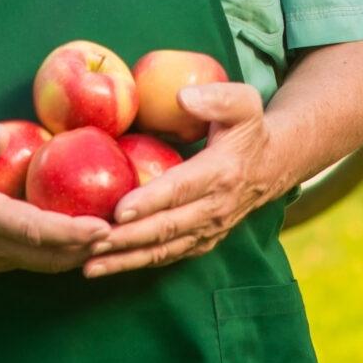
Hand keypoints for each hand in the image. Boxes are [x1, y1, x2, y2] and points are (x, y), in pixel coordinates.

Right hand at [0, 124, 111, 272]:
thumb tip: (1, 134)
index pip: (35, 231)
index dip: (73, 233)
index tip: (106, 227)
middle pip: (48, 256)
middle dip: (88, 248)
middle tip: (127, 231)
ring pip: (43, 264)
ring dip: (78, 255)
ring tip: (114, 237)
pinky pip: (32, 260)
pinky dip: (60, 254)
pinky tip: (81, 239)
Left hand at [84, 81, 285, 277]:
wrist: (273, 166)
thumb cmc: (249, 130)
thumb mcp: (244, 104)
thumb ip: (216, 98)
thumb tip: (183, 97)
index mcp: (221, 174)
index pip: (181, 189)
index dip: (150, 200)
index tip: (120, 208)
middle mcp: (215, 209)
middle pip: (166, 227)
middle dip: (127, 238)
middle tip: (90, 240)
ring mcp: (208, 230)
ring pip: (163, 250)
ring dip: (125, 259)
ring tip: (89, 265)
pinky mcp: (201, 242)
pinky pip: (166, 256)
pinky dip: (135, 264)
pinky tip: (105, 266)